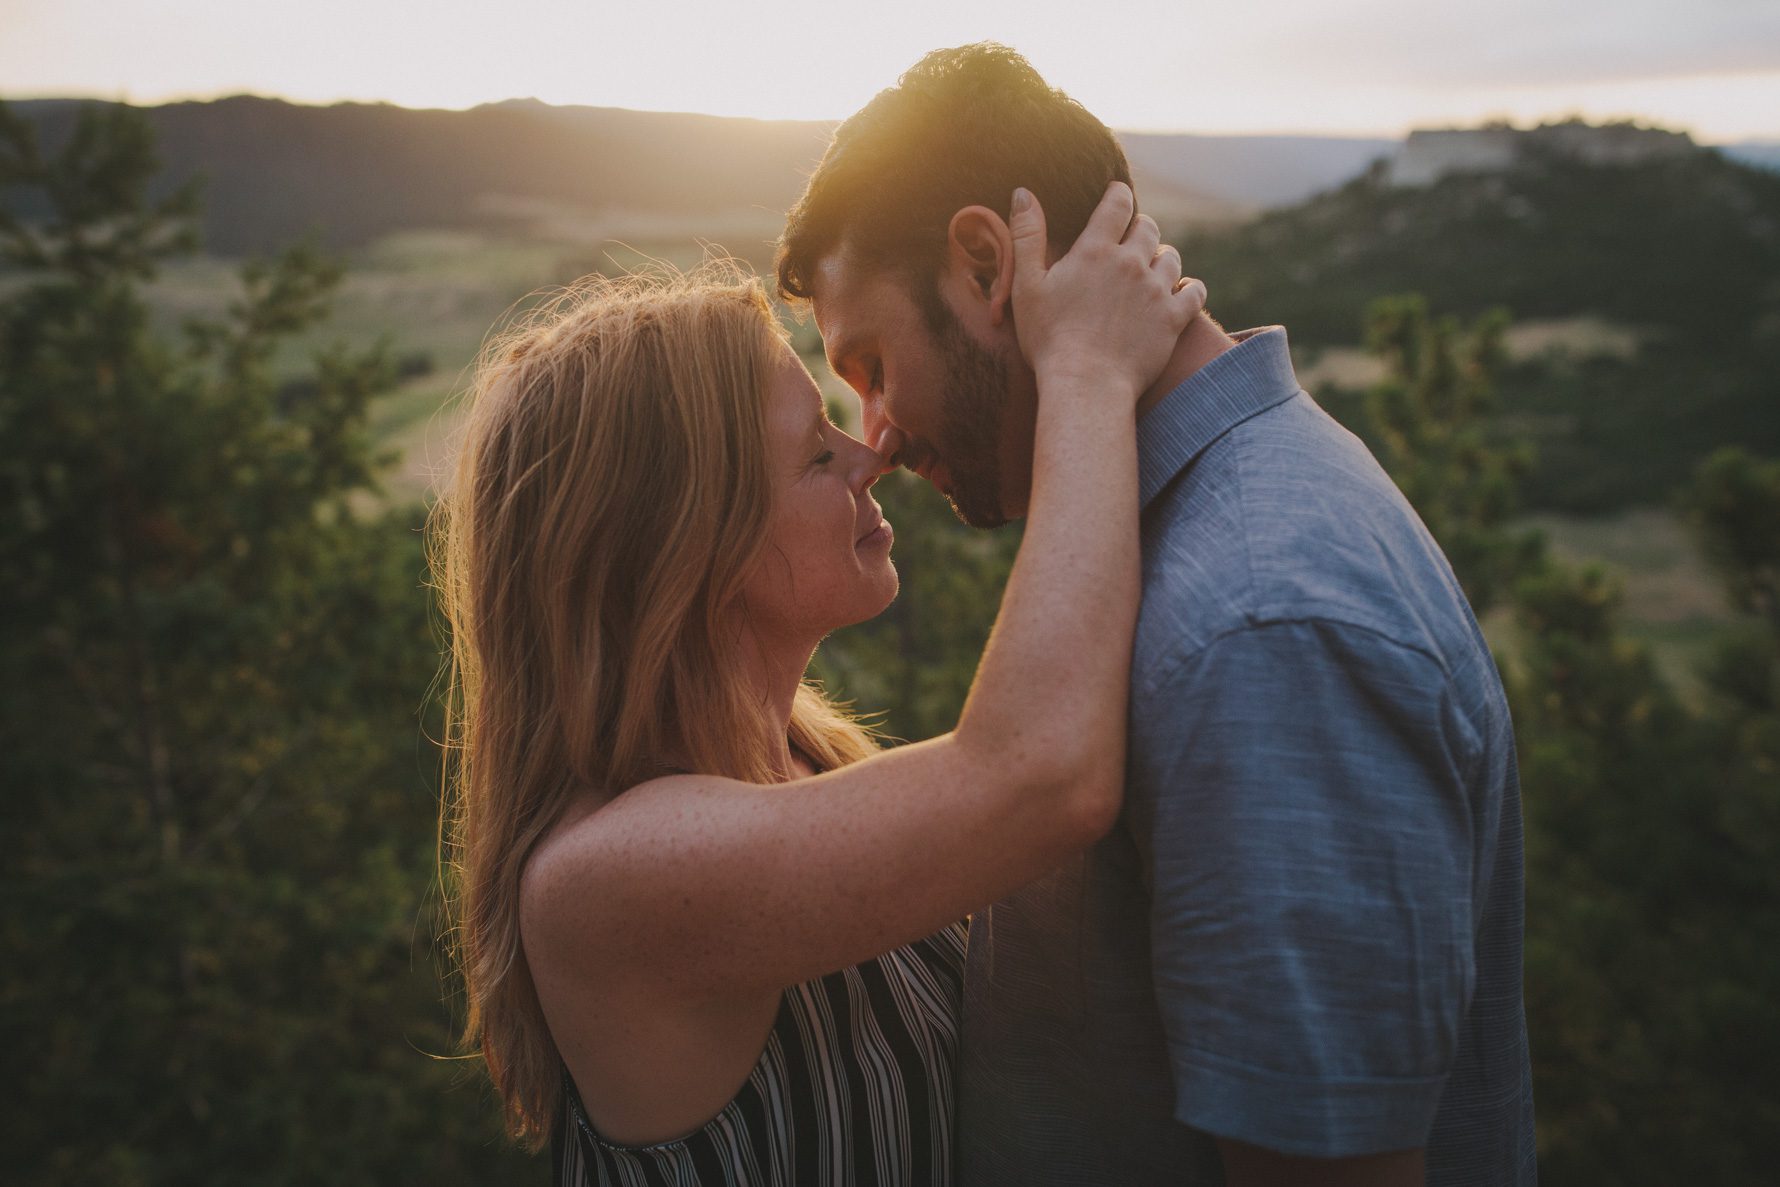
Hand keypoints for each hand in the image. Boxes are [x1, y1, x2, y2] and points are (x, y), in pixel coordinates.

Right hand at [1008, 181, 1204, 400]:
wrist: (1085, 384)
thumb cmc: (1049, 339)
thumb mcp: (1026, 286)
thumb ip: (1026, 236)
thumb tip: (1024, 192)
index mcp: (1095, 250)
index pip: (1117, 203)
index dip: (1118, 195)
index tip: (1116, 196)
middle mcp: (1131, 263)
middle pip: (1148, 227)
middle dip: (1139, 229)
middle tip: (1128, 242)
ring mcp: (1156, 291)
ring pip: (1171, 256)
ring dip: (1161, 258)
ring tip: (1149, 271)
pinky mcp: (1173, 319)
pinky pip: (1195, 291)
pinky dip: (1189, 288)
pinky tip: (1180, 293)